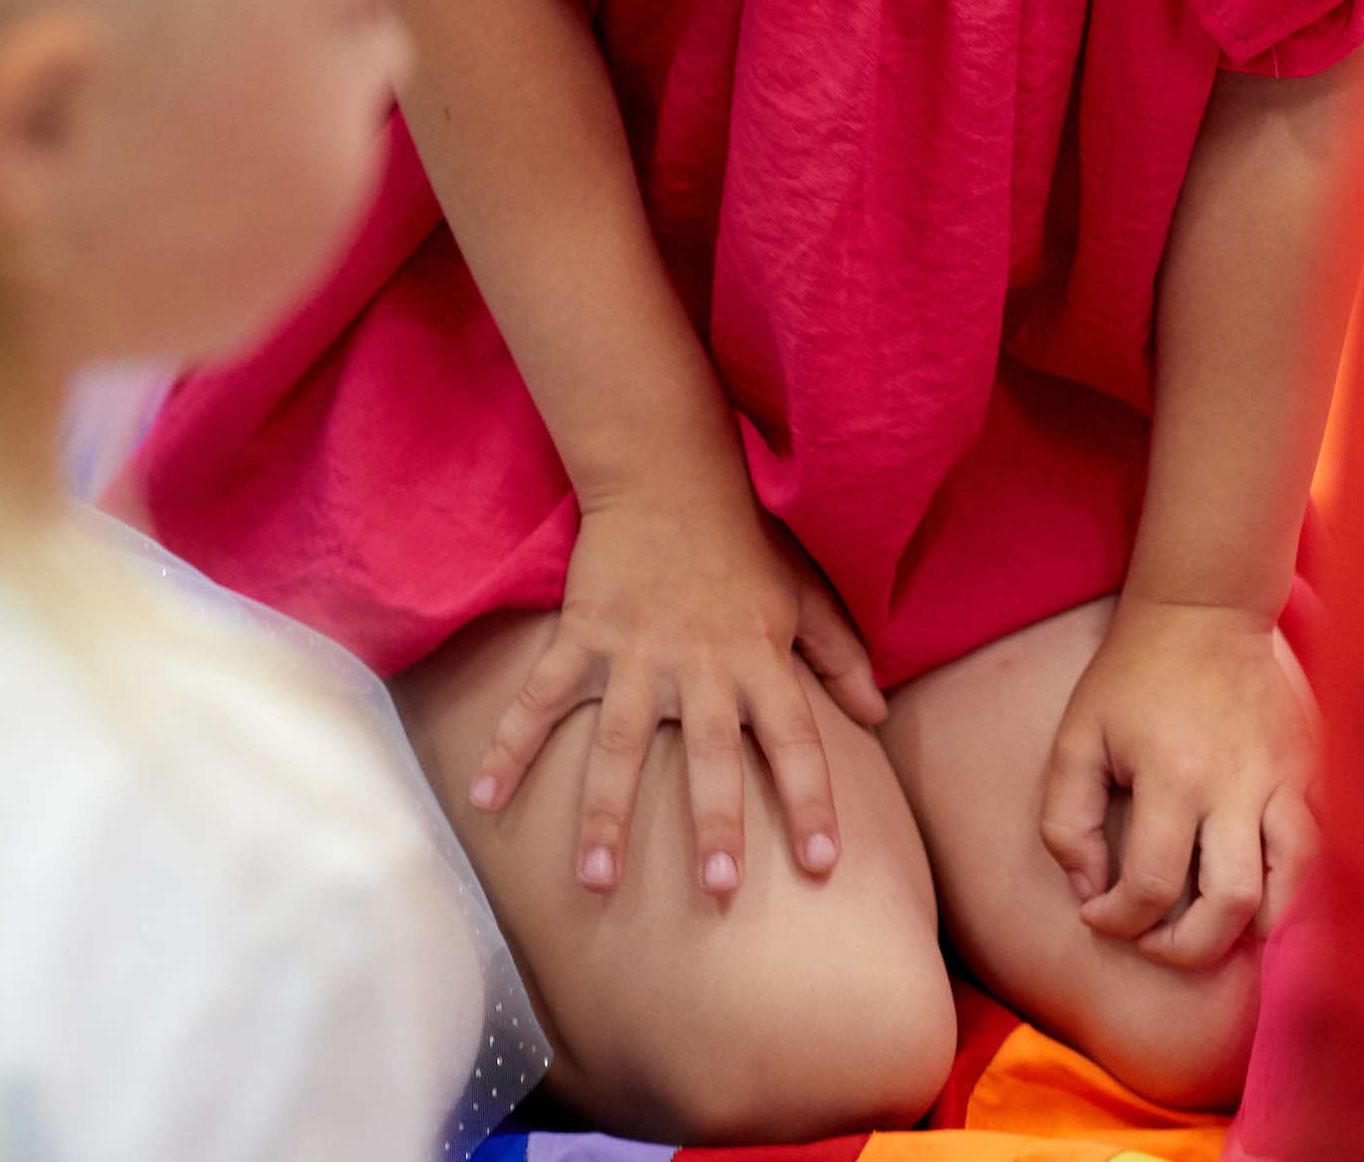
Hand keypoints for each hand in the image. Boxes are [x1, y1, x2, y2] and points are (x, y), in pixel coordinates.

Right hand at [466, 475, 887, 901]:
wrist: (669, 474)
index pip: (797, 739)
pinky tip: (485, 798)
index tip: (824, 866)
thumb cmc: (745, 542)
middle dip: (716, 822)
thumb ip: (840, 655)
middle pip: (713, 753)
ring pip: (622, 742)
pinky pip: (542, 698)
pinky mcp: (585, 637)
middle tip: (719, 889)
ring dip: (607, 812)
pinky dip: (510, 745)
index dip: (814, 801)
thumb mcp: (804, 593)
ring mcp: (637, 653)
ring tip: (597, 882)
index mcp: (759, 658)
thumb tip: (878, 715)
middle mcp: (702, 664)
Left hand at [1039, 596, 1316, 970]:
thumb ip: (1067, 822)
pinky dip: (1296, 885)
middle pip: (1229, 906)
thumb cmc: (1132, 677)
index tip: (1101, 914)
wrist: (1204, 609)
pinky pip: (1321, 849)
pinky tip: (1262, 888)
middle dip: (1189, 948)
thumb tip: (1091, 893)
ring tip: (1217, 923)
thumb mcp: (1075, 738)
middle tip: (1158, 939)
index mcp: (1170, 776)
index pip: (1149, 888)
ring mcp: (1282, 778)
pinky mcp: (1312, 769)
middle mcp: (1233, 785)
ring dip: (1253, 926)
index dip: (1117, 921)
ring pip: (1289, 886)